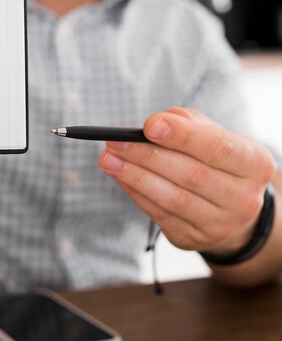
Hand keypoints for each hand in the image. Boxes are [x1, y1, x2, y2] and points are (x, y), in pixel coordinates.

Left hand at [98, 108, 276, 254]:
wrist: (229, 205)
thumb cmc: (213, 158)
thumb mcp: (211, 133)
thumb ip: (186, 122)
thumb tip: (154, 125)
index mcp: (254, 163)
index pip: (218, 148)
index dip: (183, 137)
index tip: (149, 125)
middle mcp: (244, 198)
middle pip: (191, 175)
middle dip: (146, 156)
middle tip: (114, 142)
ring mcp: (220, 224)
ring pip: (172, 199)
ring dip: (134, 177)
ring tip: (107, 159)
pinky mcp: (194, 239)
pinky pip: (159, 215)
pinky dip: (135, 193)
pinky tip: (119, 176)